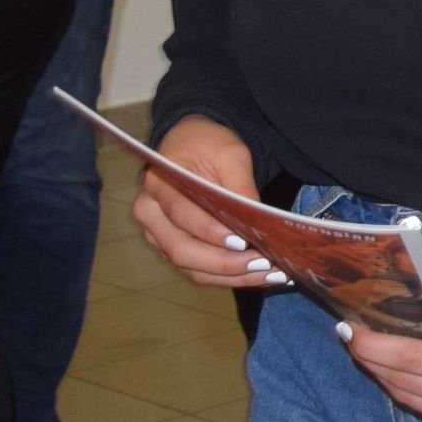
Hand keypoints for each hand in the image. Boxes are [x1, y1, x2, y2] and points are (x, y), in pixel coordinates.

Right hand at [131, 118, 278, 290]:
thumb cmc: (207, 145)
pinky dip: (228, 277)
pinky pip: (198, 270)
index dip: (210, 231)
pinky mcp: (173, 248)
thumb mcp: (229, 153)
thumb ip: (240, 184)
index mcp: (157, 186)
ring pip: (190, 267)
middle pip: (181, 250)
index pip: (181, 214)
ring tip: (271, 274)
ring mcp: (158, 236)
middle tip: (264, 263)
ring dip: (231, 276)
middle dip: (224, 263)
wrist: (191, 145)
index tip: (243, 241)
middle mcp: (150, 215)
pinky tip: (260, 275)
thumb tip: (257, 217)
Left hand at [341, 297, 421, 421]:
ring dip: (383, 374)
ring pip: (408, 398)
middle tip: (351, 335)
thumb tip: (394, 325)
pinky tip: (395, 370)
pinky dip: (405, 388)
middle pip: (403, 381)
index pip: (412, 359)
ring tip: (366, 351)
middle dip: (372, 358)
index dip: (375, 346)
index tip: (348, 331)